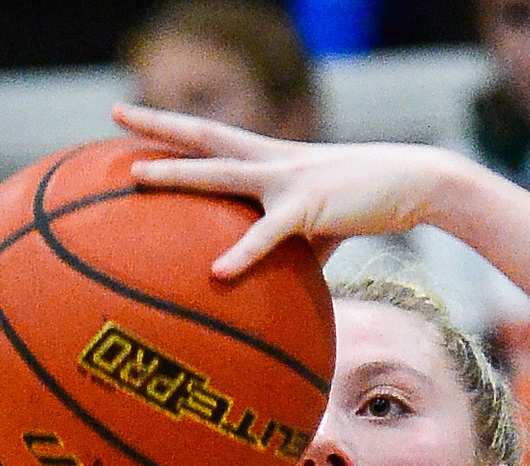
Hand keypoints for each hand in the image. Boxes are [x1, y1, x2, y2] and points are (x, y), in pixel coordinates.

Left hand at [113, 105, 451, 276]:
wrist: (415, 184)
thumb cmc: (368, 204)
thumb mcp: (320, 226)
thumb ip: (290, 247)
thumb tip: (273, 286)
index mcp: (272, 159)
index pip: (213, 137)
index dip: (174, 128)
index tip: (136, 120)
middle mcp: (272, 160)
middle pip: (203, 136)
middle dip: (157, 125)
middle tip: (114, 114)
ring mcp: (287, 179)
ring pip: (220, 171)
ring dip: (177, 173)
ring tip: (136, 177)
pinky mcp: (308, 207)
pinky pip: (267, 234)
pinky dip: (242, 254)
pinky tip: (217, 273)